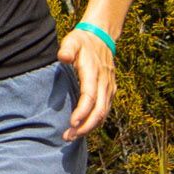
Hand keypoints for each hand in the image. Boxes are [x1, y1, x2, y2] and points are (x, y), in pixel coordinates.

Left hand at [58, 25, 115, 140]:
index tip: (72, 124)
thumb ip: (67, 48)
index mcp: (93, 72)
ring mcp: (109, 88)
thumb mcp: (72, 40)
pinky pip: (105, 110)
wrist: (102, 37)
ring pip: (103, 114)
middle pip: (98, 111)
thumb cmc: (82, 41)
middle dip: (85, 127)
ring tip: (72, 136)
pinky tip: (83, 128)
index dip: (82, 112)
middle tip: (68, 137)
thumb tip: (63, 57)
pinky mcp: (110, 91)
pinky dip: (95, 122)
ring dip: (89, 127)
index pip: (90, 97)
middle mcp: (104, 83)